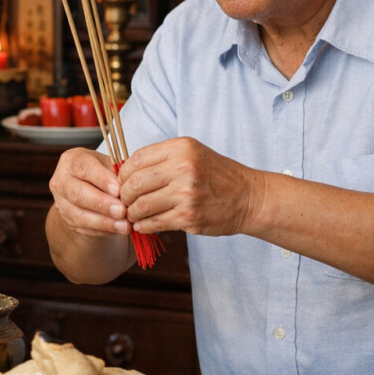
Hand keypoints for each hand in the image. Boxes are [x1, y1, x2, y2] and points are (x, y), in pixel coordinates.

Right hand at [49, 147, 131, 236]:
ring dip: (104, 221)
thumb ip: (117, 174)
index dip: (101, 179)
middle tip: (122, 210)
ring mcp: (61, 202)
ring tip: (124, 225)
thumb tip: (128, 187)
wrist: (90, 192)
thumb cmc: (103, 174)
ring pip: (79, 215)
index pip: (84, 167)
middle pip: (77, 193)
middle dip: (101, 203)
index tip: (118, 190)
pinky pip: (84, 228)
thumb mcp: (110, 166)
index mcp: (72, 160)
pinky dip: (103, 229)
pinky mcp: (67, 220)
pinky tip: (118, 229)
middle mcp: (61, 180)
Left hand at [118, 137, 262, 235]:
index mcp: (181, 148)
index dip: (123, 174)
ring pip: (140, 205)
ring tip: (134, 215)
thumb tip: (124, 172)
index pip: (136, 159)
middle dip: (124, 196)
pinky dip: (143, 226)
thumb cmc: (216, 176)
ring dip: (132, 213)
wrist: (250, 198)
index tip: (123, 183)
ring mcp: (186, 193)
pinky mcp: (188, 216)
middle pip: (134, 183)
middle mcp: (183, 168)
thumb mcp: (192, 154)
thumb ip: (161, 159)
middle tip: (125, 202)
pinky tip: (144, 225)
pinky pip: (153, 222)